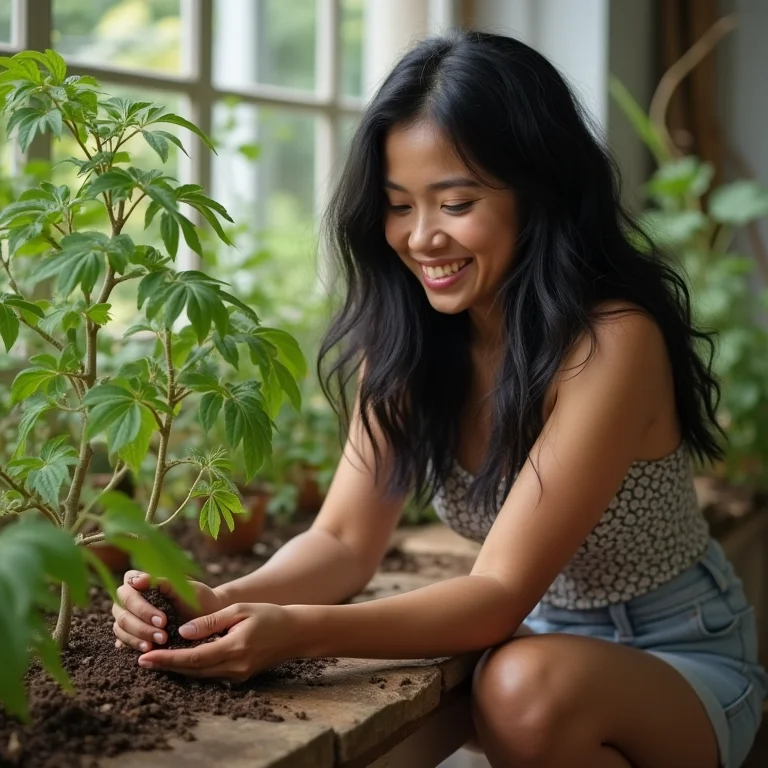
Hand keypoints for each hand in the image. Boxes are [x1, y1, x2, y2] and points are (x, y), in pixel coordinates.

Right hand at [112, 570, 224, 651]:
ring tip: (160, 643)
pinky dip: (133, 645)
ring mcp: (127, 616)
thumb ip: (163, 582)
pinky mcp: (129, 633)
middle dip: (142, 624)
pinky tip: (147, 649)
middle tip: (164, 633)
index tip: (162, 619)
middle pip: (122, 610)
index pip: (128, 588)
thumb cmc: (197, 598)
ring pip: (120, 627)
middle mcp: (130, 597)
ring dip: (139, 637)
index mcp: (141, 580)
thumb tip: (137, 580)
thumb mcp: (186, 589)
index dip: (140, 605)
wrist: (208, 617)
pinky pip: (123, 640)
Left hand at [136, 602, 295, 682]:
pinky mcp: (240, 677)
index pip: (193, 657)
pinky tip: (180, 659)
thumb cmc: (269, 616)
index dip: (167, 659)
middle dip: (167, 666)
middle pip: (192, 671)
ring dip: (178, 668)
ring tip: (155, 659)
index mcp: (234, 648)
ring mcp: (238, 675)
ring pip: (200, 675)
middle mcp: (234, 667)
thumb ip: (211, 621)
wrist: (296, 633)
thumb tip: (183, 631)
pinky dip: (194, 667)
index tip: (145, 657)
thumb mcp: (240, 610)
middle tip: (141, 660)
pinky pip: (211, 674)